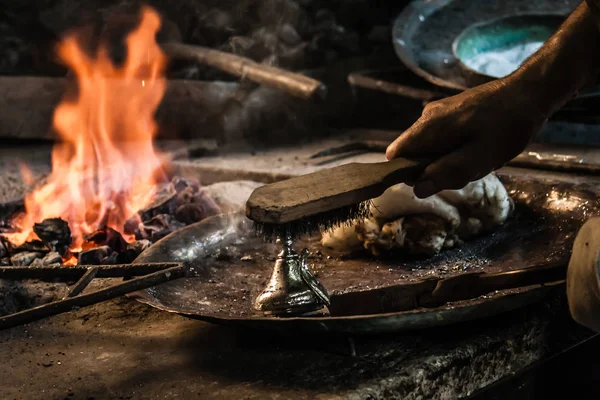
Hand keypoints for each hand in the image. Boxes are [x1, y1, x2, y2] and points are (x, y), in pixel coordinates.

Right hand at [386, 76, 549, 197]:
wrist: (531, 92)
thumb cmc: (506, 127)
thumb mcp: (479, 158)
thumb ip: (446, 174)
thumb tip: (417, 189)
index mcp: (429, 127)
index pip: (397, 156)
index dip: (408, 174)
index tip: (435, 180)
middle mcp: (427, 117)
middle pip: (415, 155)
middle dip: (436, 169)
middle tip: (467, 168)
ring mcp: (439, 112)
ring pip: (431, 149)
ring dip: (450, 161)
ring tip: (478, 157)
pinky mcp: (451, 112)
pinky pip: (443, 139)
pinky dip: (457, 149)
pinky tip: (479, 147)